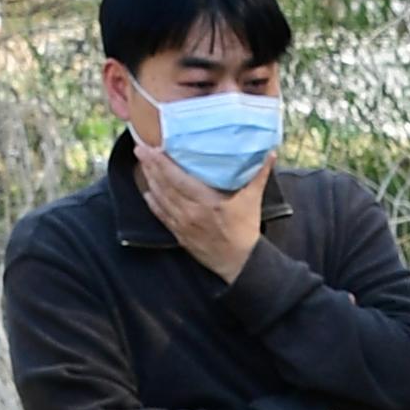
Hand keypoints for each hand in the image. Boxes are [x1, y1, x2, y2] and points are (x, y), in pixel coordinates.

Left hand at [136, 142, 266, 280]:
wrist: (240, 262)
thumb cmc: (246, 229)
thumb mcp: (253, 200)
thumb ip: (259, 175)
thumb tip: (270, 153)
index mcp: (208, 201)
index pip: (177, 178)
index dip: (161, 163)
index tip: (151, 148)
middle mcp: (191, 212)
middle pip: (164, 185)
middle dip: (150, 166)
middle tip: (139, 149)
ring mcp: (183, 225)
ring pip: (160, 199)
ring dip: (150, 181)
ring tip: (142, 165)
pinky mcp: (180, 235)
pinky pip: (162, 216)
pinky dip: (153, 203)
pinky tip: (147, 192)